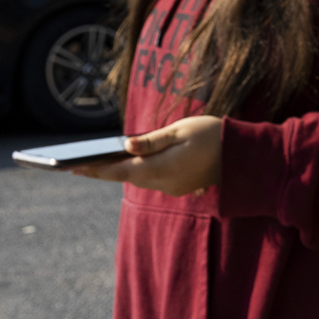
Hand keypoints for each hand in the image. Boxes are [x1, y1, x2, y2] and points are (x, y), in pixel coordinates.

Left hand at [72, 115, 223, 196]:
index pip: (119, 171)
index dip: (95, 169)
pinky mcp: (180, 186)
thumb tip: (125, 145)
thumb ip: (151, 141)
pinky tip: (130, 164)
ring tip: (97, 164)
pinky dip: (138, 172)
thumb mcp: (180, 130)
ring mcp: (173, 187)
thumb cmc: (212, 135)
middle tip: (76, 166)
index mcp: (162, 168)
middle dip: (102, 172)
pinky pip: (153, 180)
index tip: (73, 168)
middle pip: (126, 177)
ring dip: (119, 172)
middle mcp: (164, 182)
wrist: (244, 155)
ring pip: (138, 180)